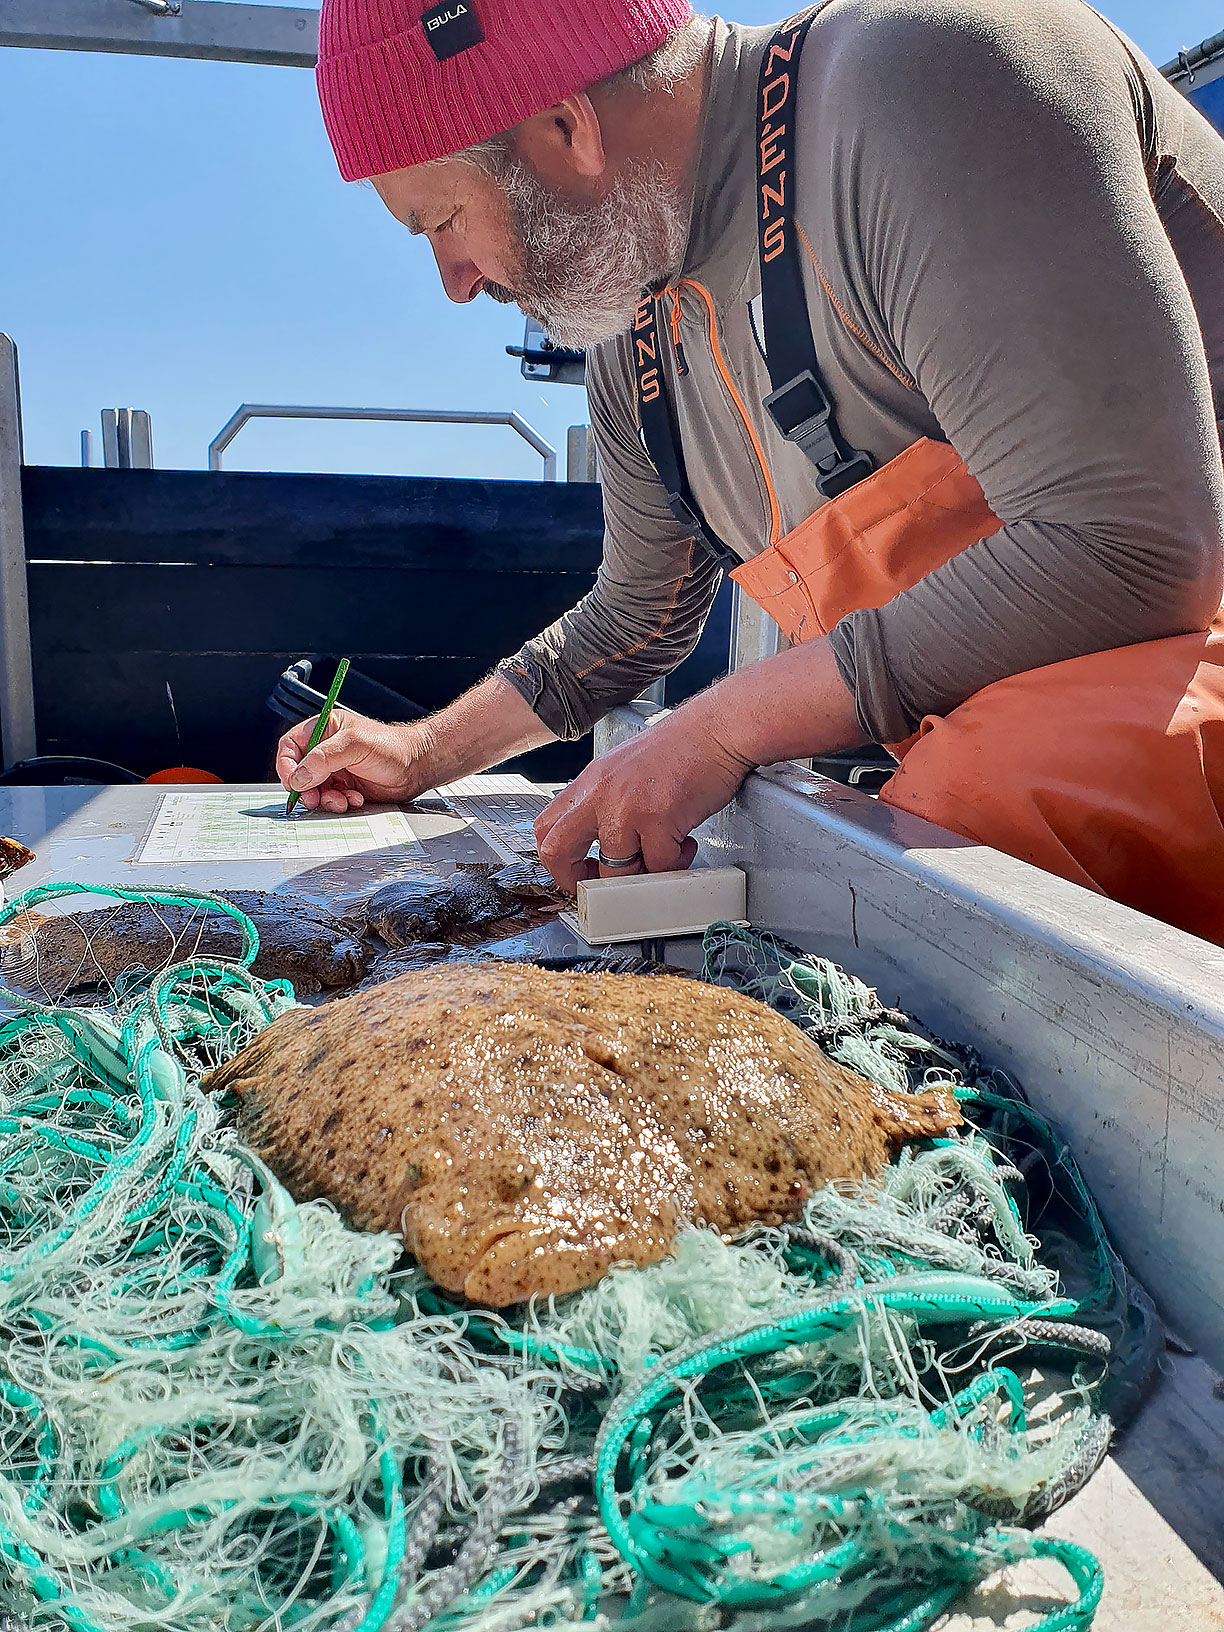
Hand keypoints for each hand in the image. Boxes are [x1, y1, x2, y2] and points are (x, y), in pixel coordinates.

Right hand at [275, 709, 432, 811]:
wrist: (417, 768)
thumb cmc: (392, 747)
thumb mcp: (355, 745)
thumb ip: (324, 758)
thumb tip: (299, 776)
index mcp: (324, 731)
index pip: (290, 746)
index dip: (286, 765)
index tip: (292, 781)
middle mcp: (326, 751)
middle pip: (298, 773)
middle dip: (305, 789)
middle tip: (315, 798)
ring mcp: (334, 771)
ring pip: (313, 791)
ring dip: (325, 799)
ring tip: (343, 799)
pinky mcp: (344, 788)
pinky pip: (330, 801)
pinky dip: (338, 804)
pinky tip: (355, 799)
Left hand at [534, 708, 752, 891]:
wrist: (716, 729)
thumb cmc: (680, 748)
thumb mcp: (625, 771)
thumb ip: (608, 804)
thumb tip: (606, 847)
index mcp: (590, 783)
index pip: (546, 828)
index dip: (557, 860)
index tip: (579, 872)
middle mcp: (600, 794)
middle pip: (556, 850)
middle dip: (576, 880)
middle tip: (602, 888)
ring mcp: (626, 807)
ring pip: (614, 871)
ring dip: (641, 875)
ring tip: (661, 858)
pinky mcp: (658, 818)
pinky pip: (659, 864)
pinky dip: (674, 862)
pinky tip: (683, 843)